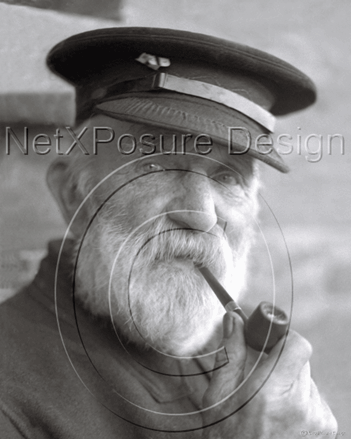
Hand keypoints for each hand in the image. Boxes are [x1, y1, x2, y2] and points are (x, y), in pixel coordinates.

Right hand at [201, 312, 336, 438]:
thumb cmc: (227, 436)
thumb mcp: (219, 396)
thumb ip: (231, 352)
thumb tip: (234, 318)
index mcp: (270, 394)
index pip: (297, 345)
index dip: (284, 337)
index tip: (269, 342)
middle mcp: (301, 405)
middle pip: (300, 359)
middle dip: (280, 360)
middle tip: (262, 375)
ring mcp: (318, 419)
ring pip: (306, 378)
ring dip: (289, 381)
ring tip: (270, 405)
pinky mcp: (327, 429)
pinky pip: (314, 398)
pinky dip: (300, 400)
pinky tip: (282, 418)